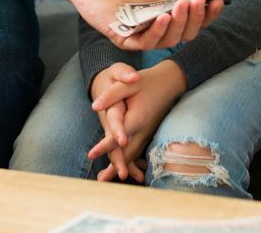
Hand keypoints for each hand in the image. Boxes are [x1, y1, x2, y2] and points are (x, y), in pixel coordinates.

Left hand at [71, 0, 223, 49]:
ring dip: (179, 25)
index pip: (197, 17)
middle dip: (196, 18)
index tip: (218, 0)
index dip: (209, 12)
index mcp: (171, 7)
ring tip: (180, 6)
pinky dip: (157, 32)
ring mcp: (145, 33)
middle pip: (188, 31)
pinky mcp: (127, 39)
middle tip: (196, 1)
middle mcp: (161, 23)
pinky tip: (162, 17)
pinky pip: (147, 43)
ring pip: (171, 40)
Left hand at [88, 60, 186, 180]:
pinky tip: (122, 169)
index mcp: (138, 117)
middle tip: (100, 179)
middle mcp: (143, 129)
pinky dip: (129, 161)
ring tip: (105, 178)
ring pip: (133, 154)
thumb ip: (112, 95)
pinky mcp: (147, 133)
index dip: (104, 145)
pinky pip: (137, 150)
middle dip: (114, 166)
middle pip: (127, 152)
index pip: (119, 135)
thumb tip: (94, 107)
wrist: (169, 82)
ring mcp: (147, 133)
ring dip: (120, 166)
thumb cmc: (147, 81)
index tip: (91, 155)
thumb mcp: (129, 83)